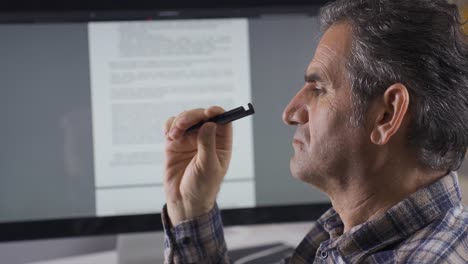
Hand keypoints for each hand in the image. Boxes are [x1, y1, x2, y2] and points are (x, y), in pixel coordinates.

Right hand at [163, 106, 232, 225]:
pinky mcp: (175, 143)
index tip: (208, 113)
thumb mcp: (208, 166)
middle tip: (183, 124)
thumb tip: (209, 124)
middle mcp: (206, 138)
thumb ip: (208, 144)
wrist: (183, 201)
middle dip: (192, 116)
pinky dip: (169, 127)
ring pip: (185, 118)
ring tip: (174, 136)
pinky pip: (172, 126)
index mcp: (221, 143)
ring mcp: (190, 139)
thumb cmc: (202, 188)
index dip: (216, 112)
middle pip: (201, 116)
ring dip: (178, 122)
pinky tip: (170, 136)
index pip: (222, 120)